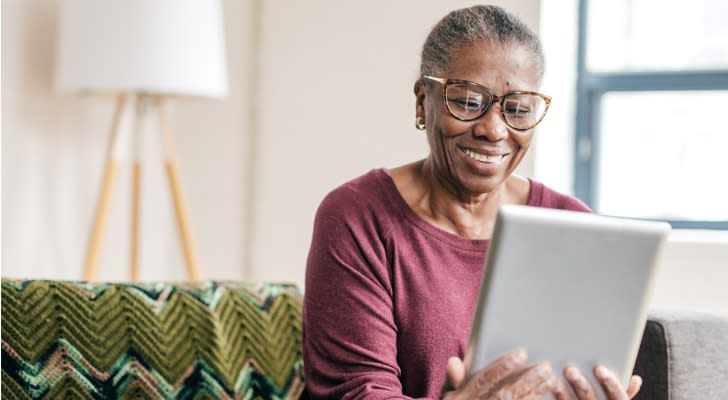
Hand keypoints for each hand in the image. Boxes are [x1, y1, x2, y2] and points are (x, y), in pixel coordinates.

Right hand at [441, 349, 556, 399]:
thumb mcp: (446, 396)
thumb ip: (452, 379)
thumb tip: (454, 361)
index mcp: (462, 398)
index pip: (484, 380)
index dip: (503, 367)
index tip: (522, 353)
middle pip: (506, 394)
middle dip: (526, 380)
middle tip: (545, 367)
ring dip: (535, 392)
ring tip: (551, 379)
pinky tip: (545, 394)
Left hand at [555, 365, 641, 399]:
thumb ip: (625, 391)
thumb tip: (636, 379)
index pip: (617, 395)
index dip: (610, 382)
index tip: (600, 368)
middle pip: (590, 397)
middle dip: (580, 383)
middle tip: (569, 369)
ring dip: (563, 391)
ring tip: (554, 378)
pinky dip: (556, 396)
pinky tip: (548, 387)